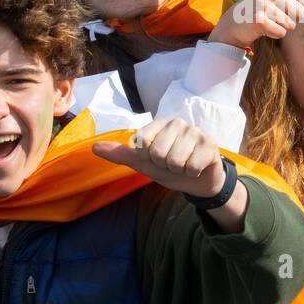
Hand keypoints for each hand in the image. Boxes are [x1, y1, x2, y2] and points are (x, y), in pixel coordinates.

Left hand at [93, 117, 228, 198]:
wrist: (198, 181)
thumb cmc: (169, 168)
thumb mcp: (143, 163)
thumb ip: (120, 154)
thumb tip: (93, 147)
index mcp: (158, 124)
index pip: (142, 143)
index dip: (149, 158)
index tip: (156, 158)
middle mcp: (176, 123)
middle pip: (158, 153)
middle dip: (164, 165)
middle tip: (173, 163)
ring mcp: (194, 131)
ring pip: (175, 160)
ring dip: (179, 170)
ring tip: (185, 164)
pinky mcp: (210, 144)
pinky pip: (192, 165)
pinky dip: (192, 172)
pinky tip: (197, 166)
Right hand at [211, 0, 303, 48]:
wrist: (233, 24)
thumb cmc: (254, 4)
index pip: (303, 1)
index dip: (294, 9)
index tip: (278, 7)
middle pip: (299, 13)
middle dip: (289, 19)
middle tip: (272, 16)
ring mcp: (262, 4)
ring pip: (290, 24)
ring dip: (280, 27)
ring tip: (267, 21)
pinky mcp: (259, 20)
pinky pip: (281, 33)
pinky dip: (274, 35)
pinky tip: (262, 29)